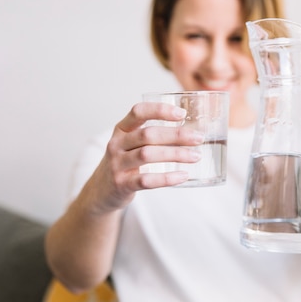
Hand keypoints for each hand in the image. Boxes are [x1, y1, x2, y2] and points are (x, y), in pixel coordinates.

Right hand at [89, 102, 203, 210]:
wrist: (101, 191)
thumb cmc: (124, 162)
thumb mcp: (130, 144)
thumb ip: (151, 135)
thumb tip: (190, 130)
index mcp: (121, 129)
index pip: (138, 112)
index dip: (160, 110)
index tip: (182, 114)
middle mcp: (116, 144)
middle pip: (148, 134)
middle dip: (176, 135)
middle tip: (199, 138)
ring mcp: (117, 164)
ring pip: (148, 155)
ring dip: (175, 154)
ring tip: (195, 156)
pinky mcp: (122, 184)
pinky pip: (146, 180)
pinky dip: (167, 178)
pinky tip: (183, 176)